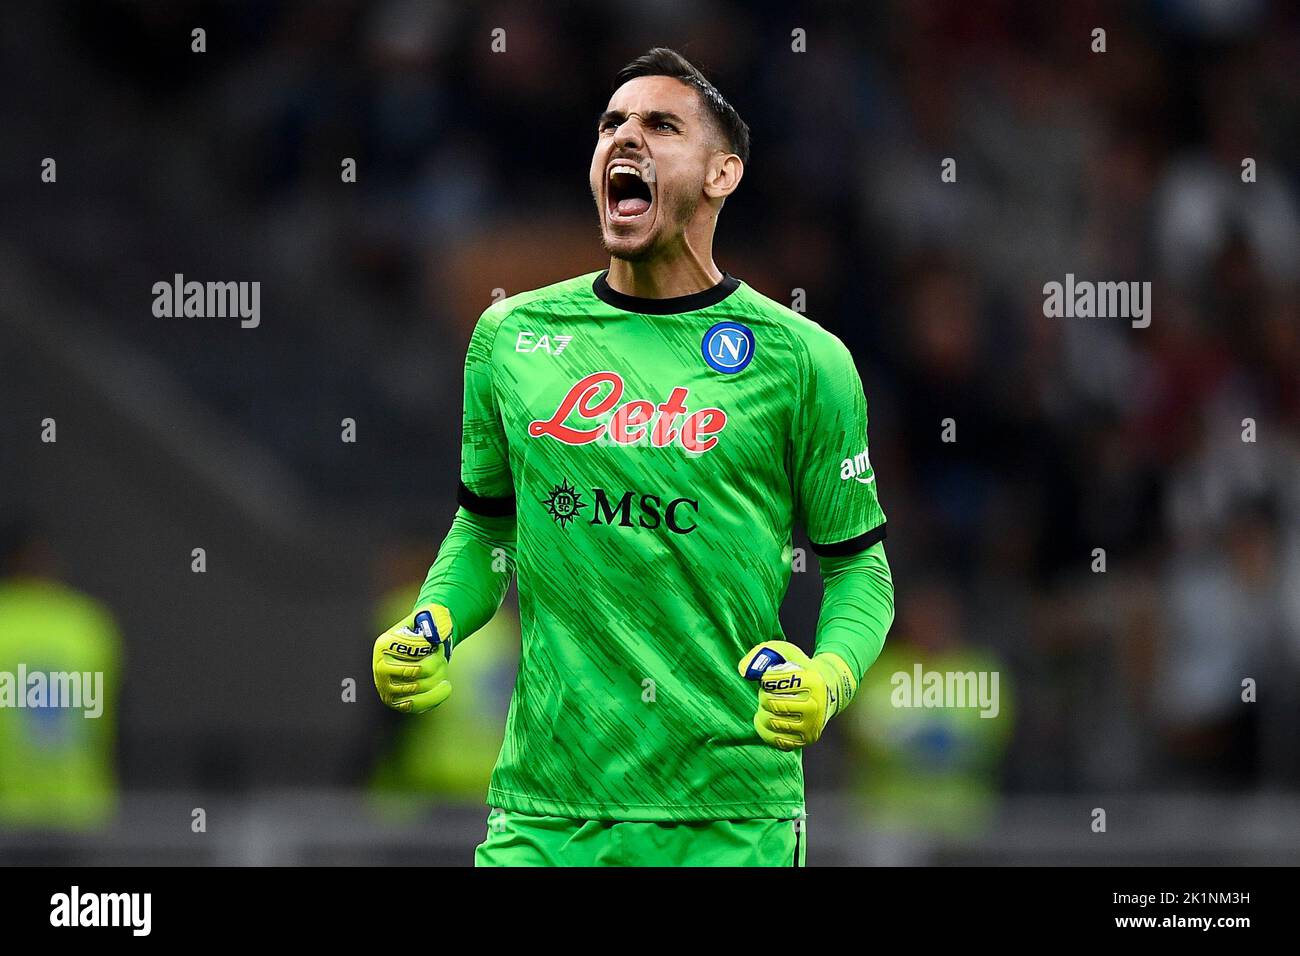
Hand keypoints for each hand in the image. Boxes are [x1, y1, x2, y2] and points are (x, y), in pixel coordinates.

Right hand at [372, 603, 453, 713]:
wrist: (422, 648)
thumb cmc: (425, 630)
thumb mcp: (430, 617)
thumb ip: (435, 620)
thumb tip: (435, 638)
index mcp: (384, 644)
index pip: (413, 650)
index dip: (433, 648)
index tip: (437, 644)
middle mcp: (380, 667)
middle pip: (418, 671)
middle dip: (438, 663)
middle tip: (441, 655)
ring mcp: (385, 687)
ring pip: (421, 688)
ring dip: (439, 677)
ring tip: (443, 668)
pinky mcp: (395, 703)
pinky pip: (418, 705)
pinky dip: (436, 696)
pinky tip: (444, 687)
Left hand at [737, 641, 856, 750]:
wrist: (827, 691)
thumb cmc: (799, 669)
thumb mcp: (784, 652)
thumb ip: (761, 654)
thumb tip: (744, 671)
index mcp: (813, 682)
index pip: (774, 682)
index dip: (765, 679)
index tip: (769, 678)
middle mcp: (815, 706)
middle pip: (771, 703)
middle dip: (764, 695)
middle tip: (770, 691)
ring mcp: (811, 726)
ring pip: (770, 721)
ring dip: (763, 711)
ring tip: (771, 704)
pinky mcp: (805, 740)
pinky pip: (773, 739)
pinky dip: (764, 728)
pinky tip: (768, 717)